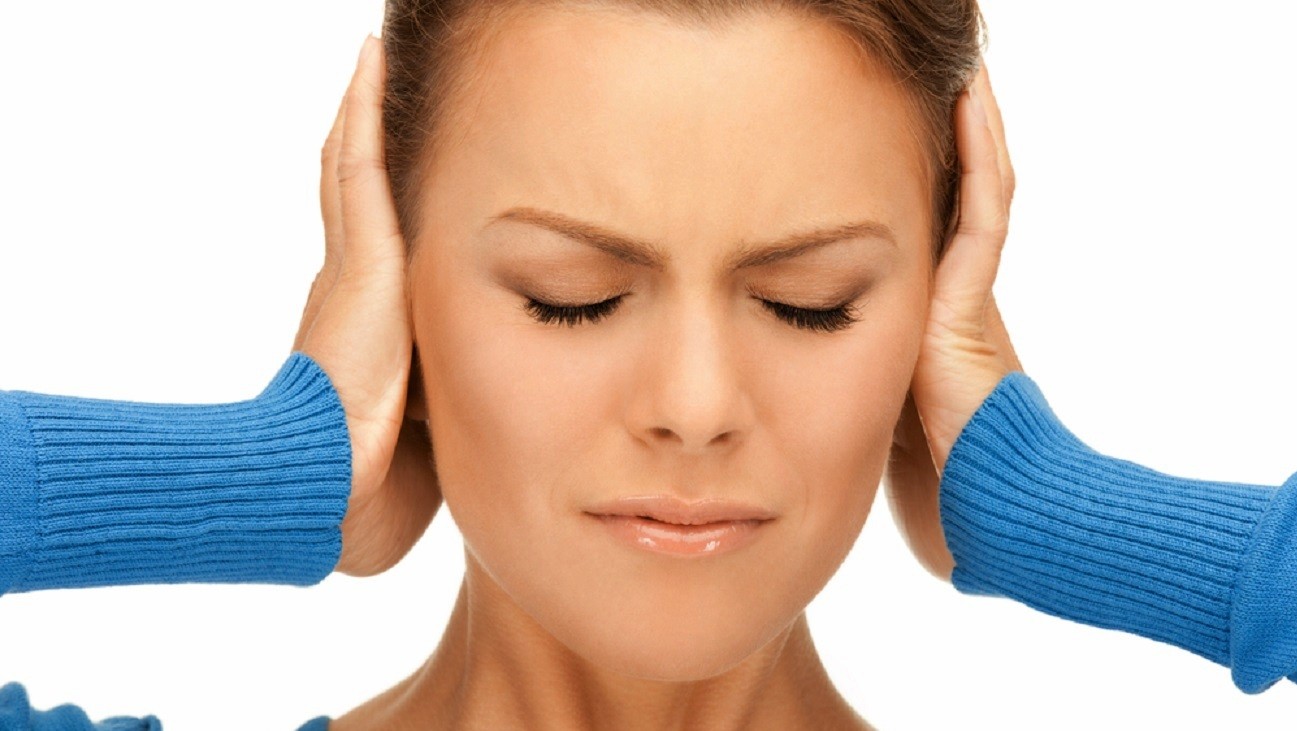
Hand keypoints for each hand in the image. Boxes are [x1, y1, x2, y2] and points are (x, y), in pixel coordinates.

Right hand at [292, 35, 441, 576]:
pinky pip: (359, 167)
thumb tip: (501, 415)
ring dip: (364, 114)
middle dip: (369, 142)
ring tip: (375, 58)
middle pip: (360, 194)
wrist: (329, 493)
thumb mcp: (428, 434)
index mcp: (369, 328)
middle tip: (381, 85)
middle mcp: (352, 288)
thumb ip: (449, 410)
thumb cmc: (374, 485)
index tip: (413, 174)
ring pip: (357, 169)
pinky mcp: (360, 264)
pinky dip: (363, 114)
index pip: (379, 249)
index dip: (387, 206)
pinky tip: (369, 62)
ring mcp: (351, 271)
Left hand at [883, 58, 1023, 580]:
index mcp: (920, 310)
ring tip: (958, 64)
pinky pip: (985, 208)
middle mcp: (946, 289)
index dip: (889, 170)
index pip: (907, 220)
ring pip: (973, 183)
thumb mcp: (862, 402)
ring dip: (967, 123)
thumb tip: (773, 354)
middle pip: (939, 189)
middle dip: (927, 132)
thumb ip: (835, 368)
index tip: (856, 124)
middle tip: (902, 73)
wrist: (981, 513)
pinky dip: (981, 154)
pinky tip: (970, 100)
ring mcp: (966, 290)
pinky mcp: (974, 299)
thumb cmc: (925, 476)